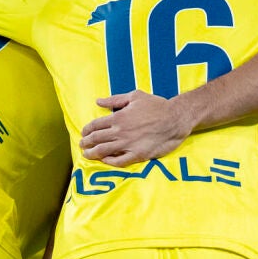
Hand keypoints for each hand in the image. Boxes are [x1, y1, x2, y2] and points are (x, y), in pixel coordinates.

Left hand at [78, 91, 194, 166]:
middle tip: (82, 145)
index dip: (86, 130)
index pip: (95, 125)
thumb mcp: (135, 96)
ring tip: (87, 155)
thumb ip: (115, 99)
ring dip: (92, 154)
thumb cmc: (157, 105)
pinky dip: (109, 162)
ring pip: (103, 151)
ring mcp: (128, 144)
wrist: (175, 119)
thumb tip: (98, 101)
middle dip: (86, 143)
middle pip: (96, 139)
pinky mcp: (138, 155)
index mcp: (118, 117)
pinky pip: (119, 161)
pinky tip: (105, 161)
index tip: (83, 133)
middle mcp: (120, 132)